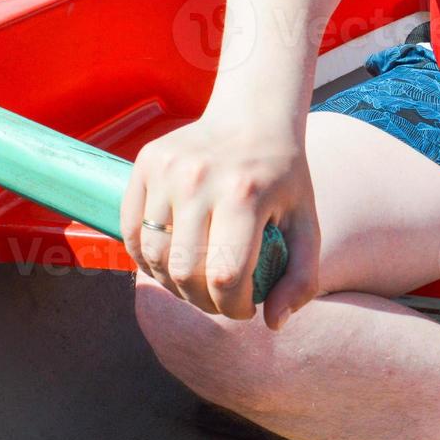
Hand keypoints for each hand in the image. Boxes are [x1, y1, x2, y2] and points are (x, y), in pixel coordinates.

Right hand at [121, 114, 320, 328]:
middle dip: (204, 302)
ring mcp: (167, 170)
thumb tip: (274, 323)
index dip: (235, 307)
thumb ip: (302, 277)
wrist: (253, 116)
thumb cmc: (284, 177)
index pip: (226, 276)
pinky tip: (172, 263)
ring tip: (197, 284)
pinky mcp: (144, 164)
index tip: (247, 307)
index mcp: (244, 193)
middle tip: (222, 300)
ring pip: (154, 257)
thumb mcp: (307, 223)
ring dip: (174, 285)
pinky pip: (132, 232)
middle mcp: (200, 179)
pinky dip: (147, 259)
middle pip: (186, 272)